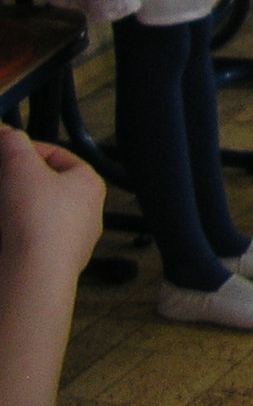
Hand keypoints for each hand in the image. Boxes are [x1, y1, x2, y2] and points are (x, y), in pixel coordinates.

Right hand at [0, 127, 102, 278]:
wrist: (33, 277)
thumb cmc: (36, 219)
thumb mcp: (19, 167)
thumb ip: (12, 143)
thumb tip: (5, 131)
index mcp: (89, 184)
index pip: (56, 155)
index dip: (24, 152)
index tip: (1, 155)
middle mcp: (86, 213)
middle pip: (44, 187)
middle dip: (15, 183)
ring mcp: (70, 242)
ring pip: (36, 216)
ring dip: (13, 209)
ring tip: (1, 207)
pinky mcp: (51, 265)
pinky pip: (29, 241)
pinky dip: (13, 233)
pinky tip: (4, 233)